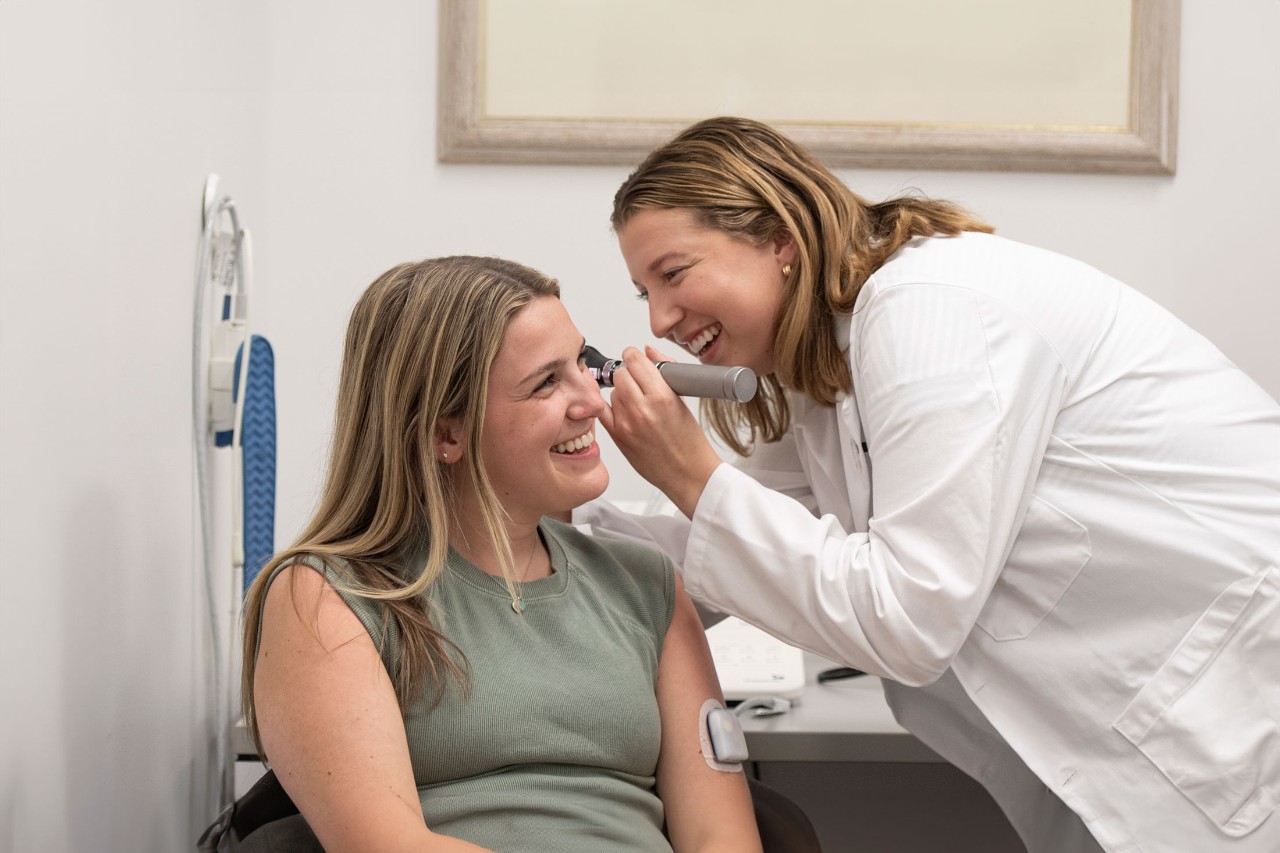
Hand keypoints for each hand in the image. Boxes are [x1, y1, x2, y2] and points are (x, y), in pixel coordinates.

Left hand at [598, 346, 722, 517]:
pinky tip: (619, 408)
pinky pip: (602, 410)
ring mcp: (626, 424)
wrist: (687, 473)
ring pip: (612, 392)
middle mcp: (642, 409)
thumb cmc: (689, 441)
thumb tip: (648, 351)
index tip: (636, 358)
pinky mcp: (617, 437)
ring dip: (621, 392)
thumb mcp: (683, 400)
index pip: (635, 361)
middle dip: (628, 374)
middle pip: (620, 374)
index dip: (634, 356)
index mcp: (662, 396)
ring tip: (638, 403)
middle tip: (639, 382)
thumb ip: (664, 371)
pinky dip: (608, 406)